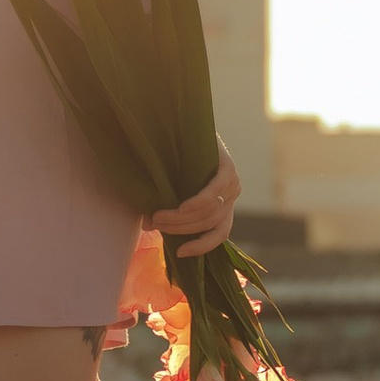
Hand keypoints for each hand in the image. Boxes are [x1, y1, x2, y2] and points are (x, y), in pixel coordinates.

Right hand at [152, 143, 241, 259]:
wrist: (191, 127)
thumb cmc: (180, 162)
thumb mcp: (176, 190)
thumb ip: (167, 209)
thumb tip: (147, 226)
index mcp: (223, 208)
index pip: (219, 235)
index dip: (201, 247)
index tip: (180, 253)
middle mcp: (231, 198)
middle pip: (208, 223)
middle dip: (179, 228)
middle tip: (155, 223)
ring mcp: (232, 184)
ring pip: (209, 211)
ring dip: (182, 218)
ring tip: (158, 215)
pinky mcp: (229, 169)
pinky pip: (215, 191)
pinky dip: (199, 202)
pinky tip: (183, 207)